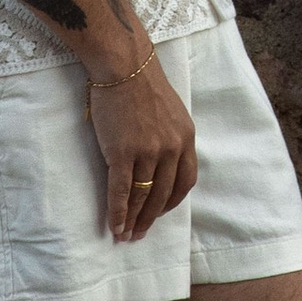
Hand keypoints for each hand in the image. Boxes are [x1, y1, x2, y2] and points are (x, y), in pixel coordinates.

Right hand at [87, 54, 197, 240]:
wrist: (124, 65)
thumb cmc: (142, 84)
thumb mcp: (170, 112)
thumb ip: (170, 136)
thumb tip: (160, 161)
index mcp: (186, 138)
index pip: (185, 182)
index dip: (172, 202)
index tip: (160, 212)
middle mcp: (172, 148)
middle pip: (163, 194)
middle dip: (150, 218)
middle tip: (140, 234)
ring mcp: (149, 152)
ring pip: (143, 196)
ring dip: (134, 220)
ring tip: (126, 235)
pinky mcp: (124, 153)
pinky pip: (122, 191)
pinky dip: (118, 212)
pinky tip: (115, 225)